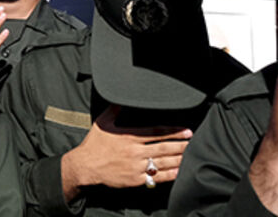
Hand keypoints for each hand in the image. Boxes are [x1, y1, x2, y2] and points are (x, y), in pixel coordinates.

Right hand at [61, 105, 192, 198]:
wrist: (85, 167)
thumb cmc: (93, 145)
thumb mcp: (102, 123)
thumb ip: (115, 110)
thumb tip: (122, 98)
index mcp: (129, 137)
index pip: (156, 132)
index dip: (173, 131)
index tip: (185, 131)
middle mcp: (135, 152)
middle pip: (163, 147)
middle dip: (180, 145)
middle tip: (192, 142)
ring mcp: (135, 167)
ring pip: (162, 162)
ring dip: (177, 159)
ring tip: (189, 156)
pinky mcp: (134, 180)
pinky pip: (155, 178)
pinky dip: (168, 175)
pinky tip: (178, 172)